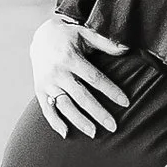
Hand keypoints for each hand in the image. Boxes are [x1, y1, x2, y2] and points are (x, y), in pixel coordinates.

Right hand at [29, 15, 128, 137]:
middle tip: (113, 126)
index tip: (125, 102)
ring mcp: (48, 83)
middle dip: (98, 113)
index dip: (110, 91)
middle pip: (81, 96)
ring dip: (79, 121)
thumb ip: (105, 42)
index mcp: (71, 58)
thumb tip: (127, 48)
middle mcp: (58, 72)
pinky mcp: (39, 90)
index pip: (94, 78)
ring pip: (65, 105)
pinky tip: (65, 133)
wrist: (40, 37)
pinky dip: (54, 122)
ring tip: (94, 133)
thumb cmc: (68, 36)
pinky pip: (47, 109)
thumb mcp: (86, 33)